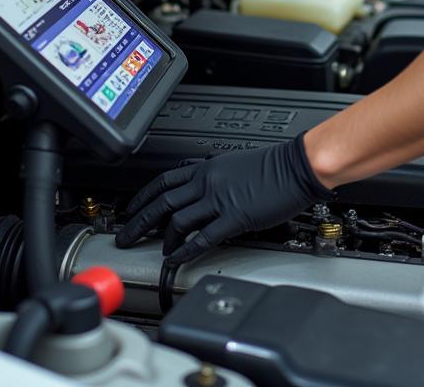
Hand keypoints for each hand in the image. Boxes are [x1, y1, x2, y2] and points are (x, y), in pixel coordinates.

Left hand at [114, 135, 332, 263]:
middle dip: (139, 221)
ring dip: (163, 239)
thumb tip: (200, 187)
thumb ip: (214, 175)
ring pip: (177, 220)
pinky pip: (202, 237)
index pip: (163, 181)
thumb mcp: (234, 163)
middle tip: (126, 236)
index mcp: (206, 167)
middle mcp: (207, 182)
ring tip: (158, 251)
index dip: (142, 197)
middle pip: (162, 202)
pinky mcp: (234, 217)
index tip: (131, 209)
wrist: (297, 166)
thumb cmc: (274, 165)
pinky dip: (185, 251)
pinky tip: (177, 259)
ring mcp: (219, 200)